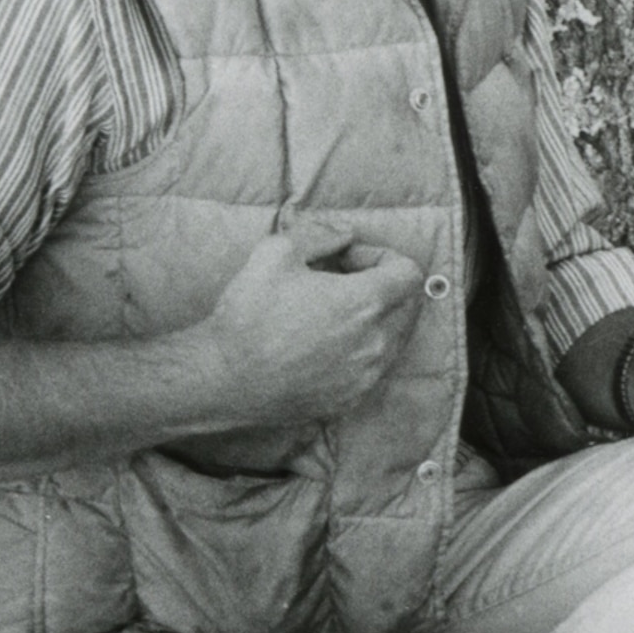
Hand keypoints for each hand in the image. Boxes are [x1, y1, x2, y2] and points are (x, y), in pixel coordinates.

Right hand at [188, 220, 427, 432]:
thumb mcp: (277, 252)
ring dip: (373, 320)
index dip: (383, 257)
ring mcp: (366, 375)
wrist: (223, 378)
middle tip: (339, 283)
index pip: (410, 272)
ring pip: (393, 338)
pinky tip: (323, 345)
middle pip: (407, 305)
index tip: (349, 261)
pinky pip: (374, 368)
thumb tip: (346, 234)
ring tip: (329, 315)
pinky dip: (360, 351)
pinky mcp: (352, 398)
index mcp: (365, 303)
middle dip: (381, 287)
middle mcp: (375, 342)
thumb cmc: (248, 314)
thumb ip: (322, 235)